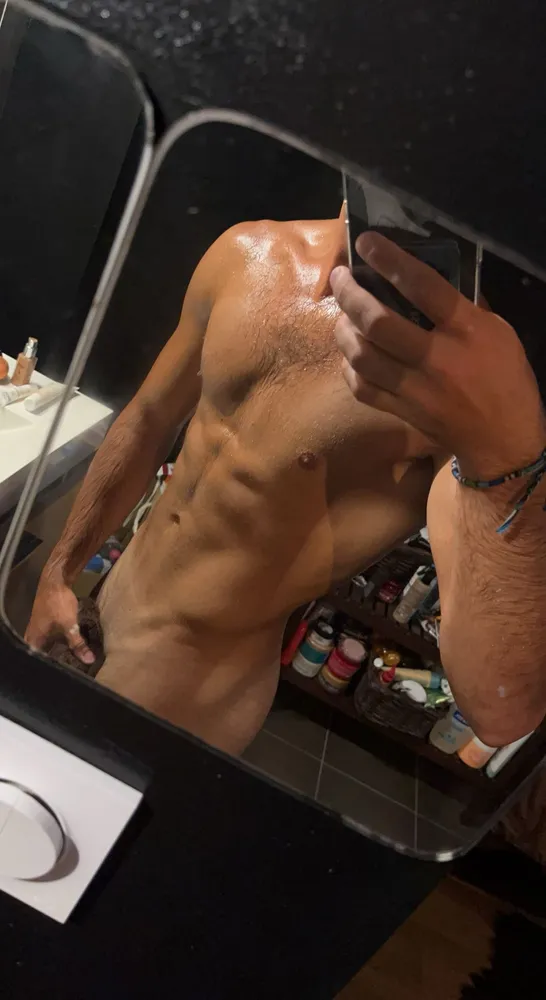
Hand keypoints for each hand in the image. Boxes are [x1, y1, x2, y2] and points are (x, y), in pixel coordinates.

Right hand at [25, 573, 94, 664]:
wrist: (55, 579)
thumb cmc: (57, 603)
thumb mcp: (69, 625)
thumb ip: (77, 643)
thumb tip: (89, 660)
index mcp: (34, 639)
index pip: (38, 660)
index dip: (48, 668)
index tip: (61, 674)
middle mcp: (34, 635)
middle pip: (43, 653)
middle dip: (56, 660)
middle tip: (70, 669)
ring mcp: (41, 627)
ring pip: (49, 644)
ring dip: (60, 651)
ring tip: (73, 662)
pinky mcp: (49, 620)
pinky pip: (55, 636)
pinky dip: (63, 641)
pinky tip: (73, 645)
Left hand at [331, 232, 545, 478]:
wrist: (503, 440)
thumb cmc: (505, 378)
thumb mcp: (498, 332)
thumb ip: (464, 307)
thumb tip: (426, 278)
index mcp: (466, 331)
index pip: (422, 286)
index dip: (390, 260)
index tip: (366, 243)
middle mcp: (436, 358)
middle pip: (378, 322)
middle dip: (350, 294)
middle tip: (340, 278)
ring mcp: (415, 388)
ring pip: (362, 355)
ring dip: (343, 329)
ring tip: (341, 314)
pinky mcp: (401, 412)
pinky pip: (361, 387)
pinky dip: (349, 367)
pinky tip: (350, 353)